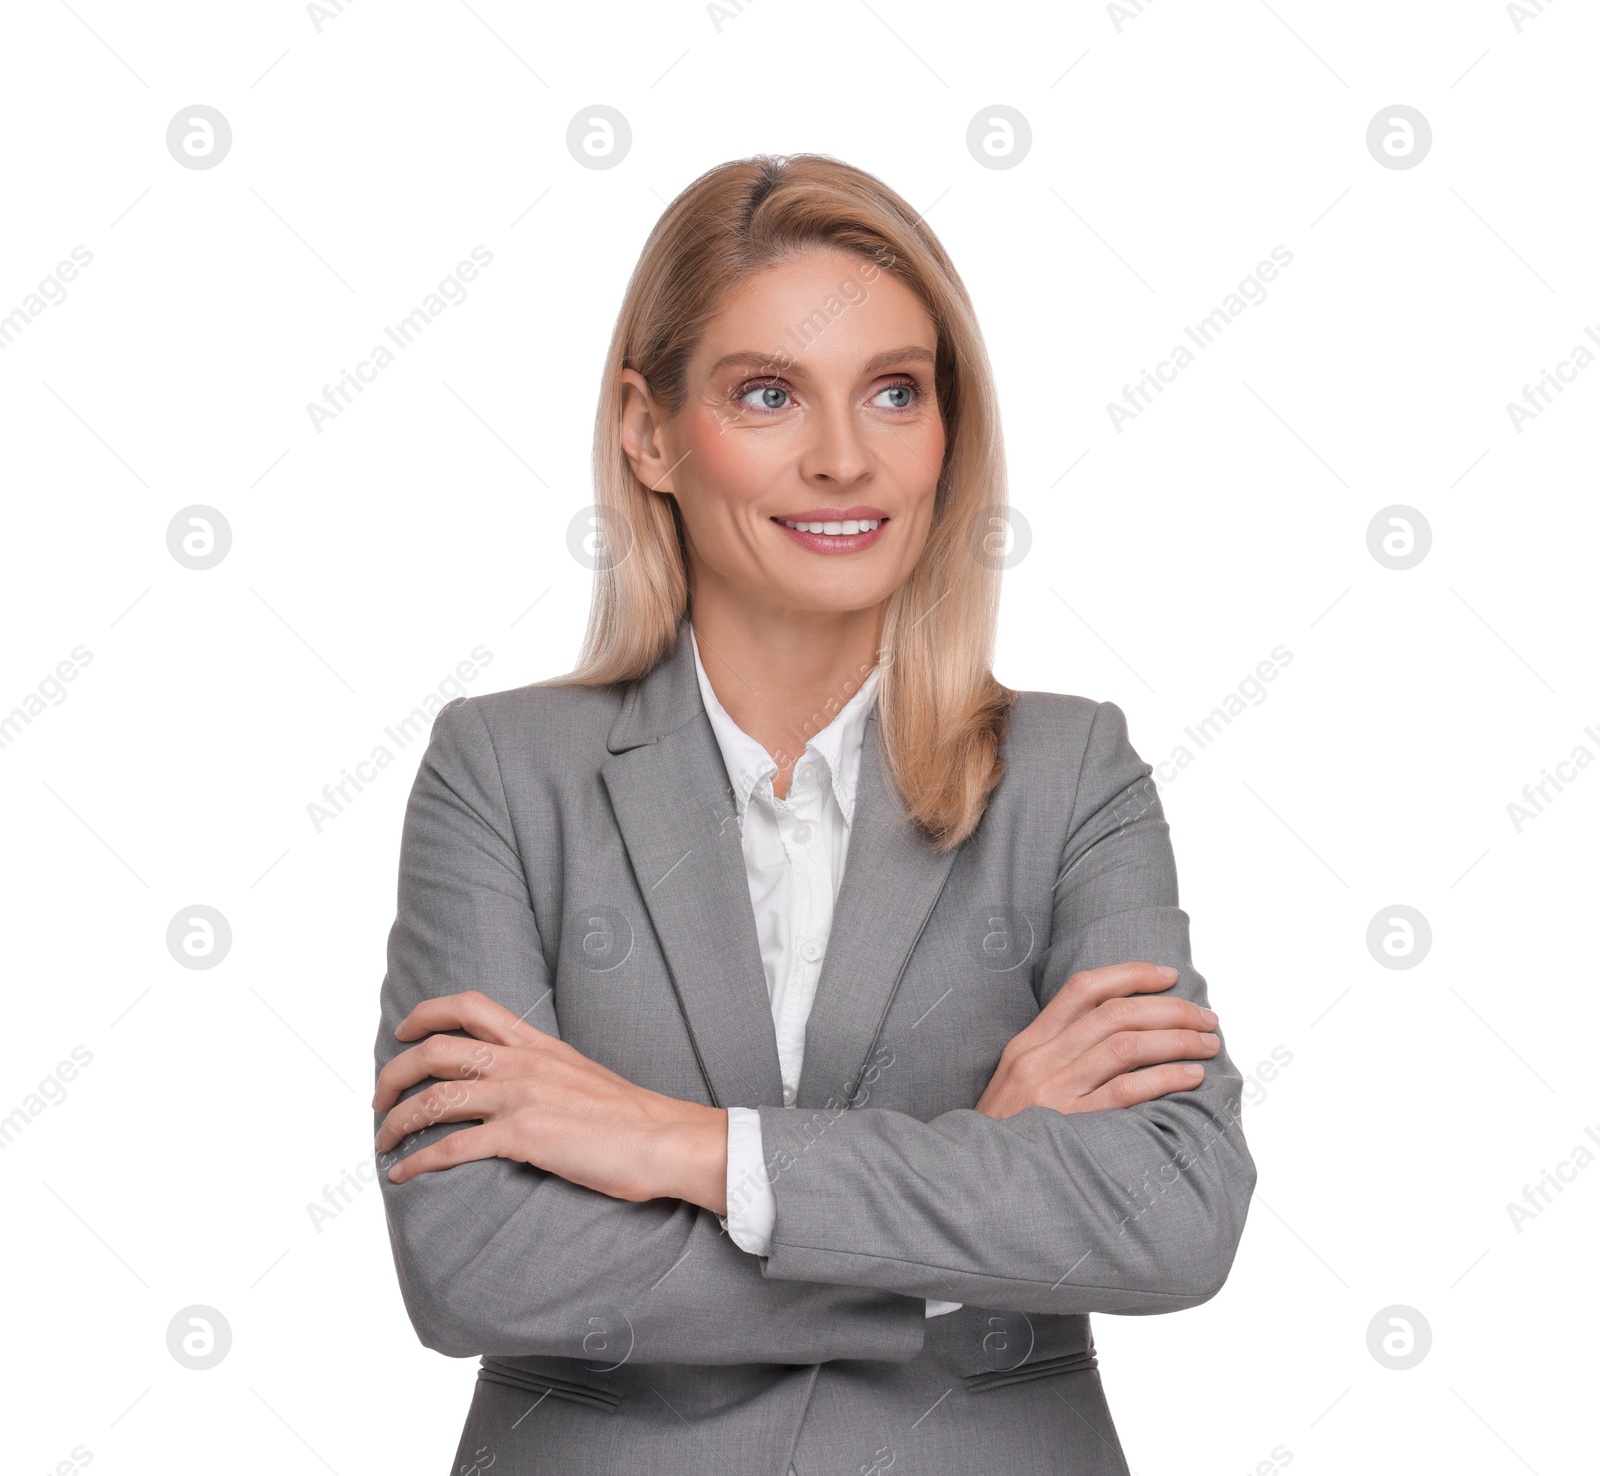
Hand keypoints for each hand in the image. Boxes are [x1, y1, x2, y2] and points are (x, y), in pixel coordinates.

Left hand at [372, 991, 728, 1212]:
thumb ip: (542, 1070)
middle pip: (437, 1050)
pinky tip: (404, 1174)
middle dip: (394, 1072)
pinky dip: (419, 1161)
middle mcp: (523, 1062)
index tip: (404, 1031)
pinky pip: (453, 1147)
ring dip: (397, 1121)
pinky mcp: (524, 1136)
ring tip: (384, 1141)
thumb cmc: (630, 1116)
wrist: (666, 1139)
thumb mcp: (580, 1074)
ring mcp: (522, 1097)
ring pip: (436, 1099)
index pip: (471, 1006)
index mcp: (537, 1044)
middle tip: (379, 1098)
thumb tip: (511, 1082)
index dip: (427, 1013)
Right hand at [975, 962, 1219, 1118]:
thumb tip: (1119, 1031)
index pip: (1084, 988)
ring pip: (1126, 1046)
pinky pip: (1126, 1091)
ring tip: (1207, 1044)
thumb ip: (1056, 1054)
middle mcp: (1040, 1059)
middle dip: (1170, 1009)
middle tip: (1206, 1018)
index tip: (1169, 975)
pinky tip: (1191, 1077)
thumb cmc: (1008, 1133)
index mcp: (1028, 1043)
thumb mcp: (1018, 1081)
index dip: (1131, 974)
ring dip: (1176, 1040)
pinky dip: (1164, 1078)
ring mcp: (1054, 1092)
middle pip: (1115, 1013)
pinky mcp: (1070, 1126)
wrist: (974, 1180)